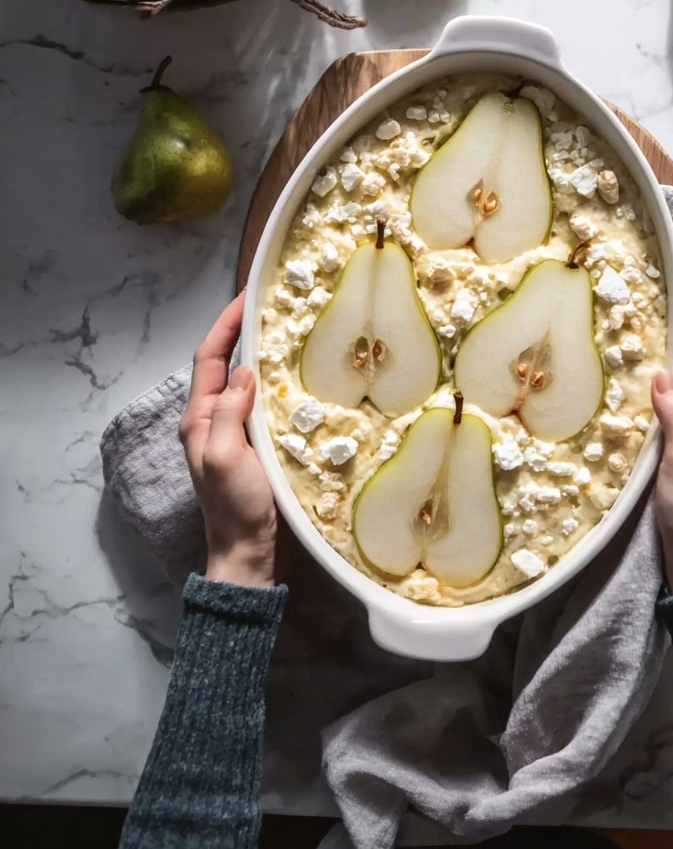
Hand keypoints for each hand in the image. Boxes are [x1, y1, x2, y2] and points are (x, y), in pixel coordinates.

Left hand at [179, 293, 276, 587]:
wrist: (247, 551)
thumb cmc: (234, 507)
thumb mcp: (225, 455)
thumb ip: (229, 411)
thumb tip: (243, 370)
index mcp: (199, 418)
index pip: (208, 358)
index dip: (225, 325)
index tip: (247, 297)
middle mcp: (213, 420)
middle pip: (224, 364)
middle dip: (244, 332)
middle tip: (274, 308)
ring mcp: (234, 432)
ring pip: (246, 382)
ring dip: (263, 356)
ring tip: (290, 333)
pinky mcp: (255, 445)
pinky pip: (263, 403)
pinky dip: (278, 384)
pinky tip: (298, 378)